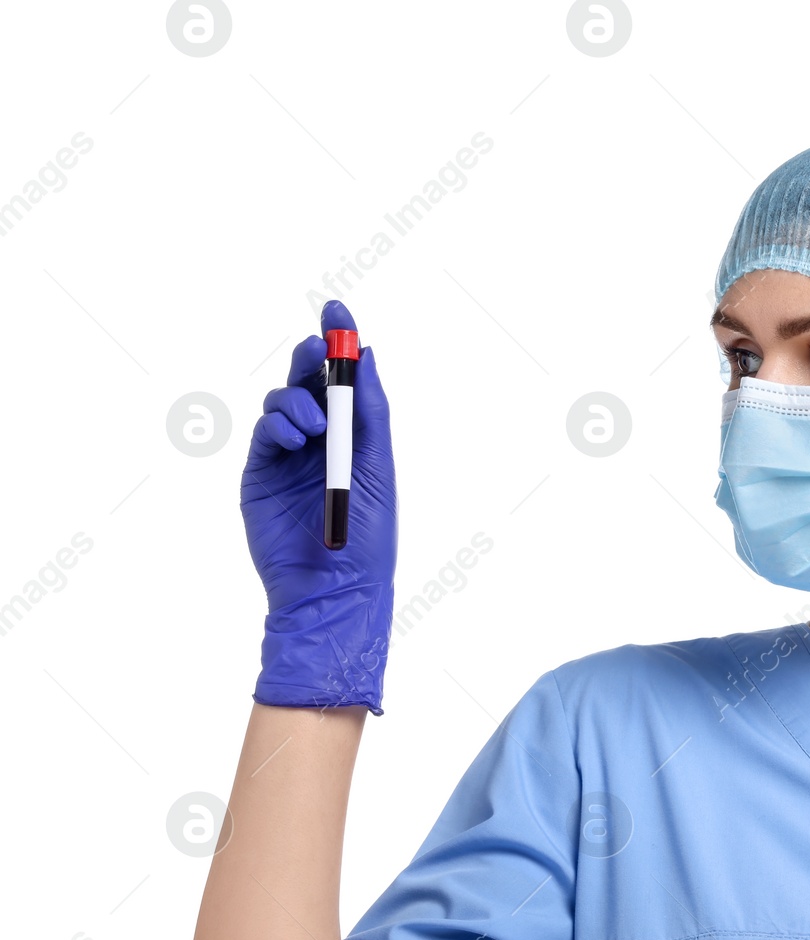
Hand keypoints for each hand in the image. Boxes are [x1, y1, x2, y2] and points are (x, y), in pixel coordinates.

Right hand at [242, 300, 397, 713]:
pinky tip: (295, 438)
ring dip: (296, 402)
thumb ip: (370, 412)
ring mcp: (286, 458)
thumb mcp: (377, 465)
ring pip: (282, 404)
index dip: (339, 343)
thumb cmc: (368, 535)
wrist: (335, 588)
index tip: (337, 309)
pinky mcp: (259, 476)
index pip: (344, 381)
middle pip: (308, 384)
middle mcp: (319, 443)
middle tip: (316, 351)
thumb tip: (367, 355)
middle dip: (311, 360)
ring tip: (311, 427)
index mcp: (354, 438)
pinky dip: (277, 426)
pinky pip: (264, 434)